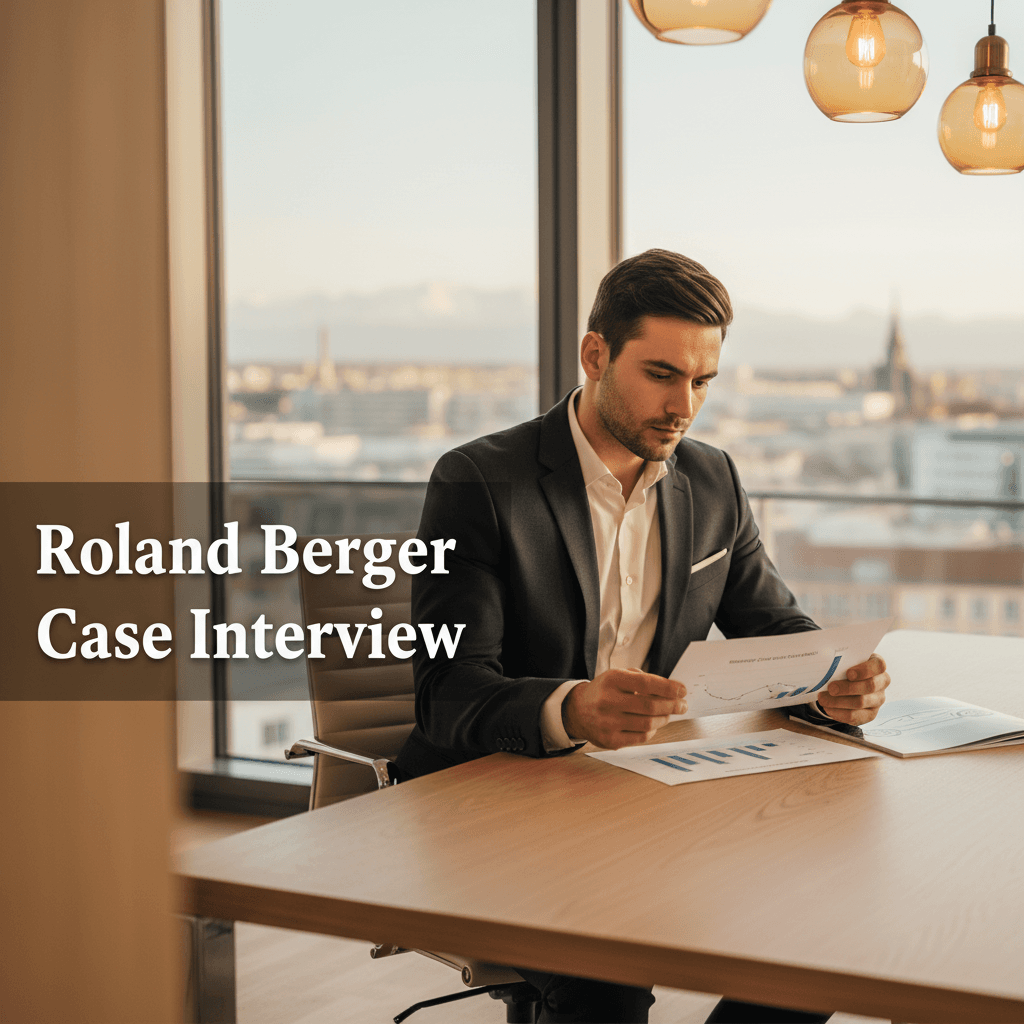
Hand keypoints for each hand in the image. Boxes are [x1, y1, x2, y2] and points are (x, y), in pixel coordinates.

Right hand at [562, 668, 686, 749]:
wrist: (578, 711)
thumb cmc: (604, 691)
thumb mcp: (618, 676)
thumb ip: (643, 679)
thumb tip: (671, 690)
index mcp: (612, 680)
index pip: (646, 683)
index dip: (668, 687)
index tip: (682, 690)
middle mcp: (608, 701)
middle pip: (650, 706)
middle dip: (672, 705)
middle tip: (682, 705)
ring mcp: (608, 723)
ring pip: (648, 723)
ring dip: (664, 718)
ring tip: (668, 714)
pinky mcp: (610, 740)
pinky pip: (641, 737)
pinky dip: (652, 730)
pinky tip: (653, 724)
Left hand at [815, 653, 889, 726]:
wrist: (844, 683)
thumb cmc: (845, 668)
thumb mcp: (844, 661)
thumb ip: (840, 660)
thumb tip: (825, 660)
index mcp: (877, 665)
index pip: (878, 665)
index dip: (865, 670)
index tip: (849, 674)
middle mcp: (881, 683)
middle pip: (869, 686)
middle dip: (848, 688)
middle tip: (831, 688)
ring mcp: (878, 700)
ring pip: (861, 702)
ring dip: (839, 702)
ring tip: (823, 699)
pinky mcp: (870, 714)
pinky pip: (855, 716)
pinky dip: (839, 713)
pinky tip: (828, 708)